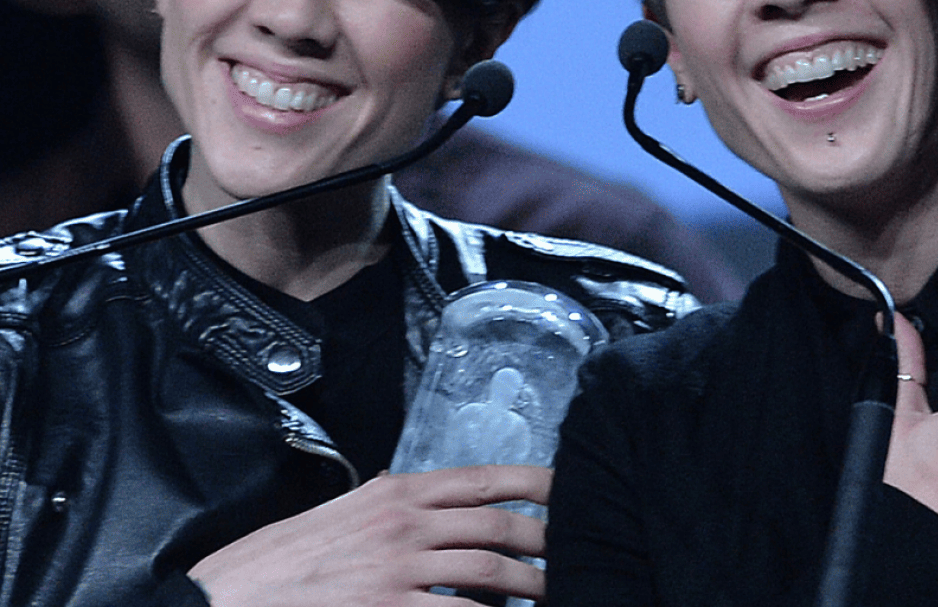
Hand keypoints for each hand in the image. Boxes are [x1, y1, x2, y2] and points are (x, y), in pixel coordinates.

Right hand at [189, 464, 551, 605]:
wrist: (225, 601)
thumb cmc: (277, 561)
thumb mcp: (336, 512)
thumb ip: (382, 500)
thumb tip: (414, 493)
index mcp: (395, 493)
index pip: (482, 479)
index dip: (534, 482)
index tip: (567, 488)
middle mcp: (405, 525)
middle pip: (499, 527)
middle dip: (545, 541)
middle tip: (575, 551)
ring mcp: (400, 572)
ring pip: (492, 574)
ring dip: (534, 586)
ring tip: (557, 593)